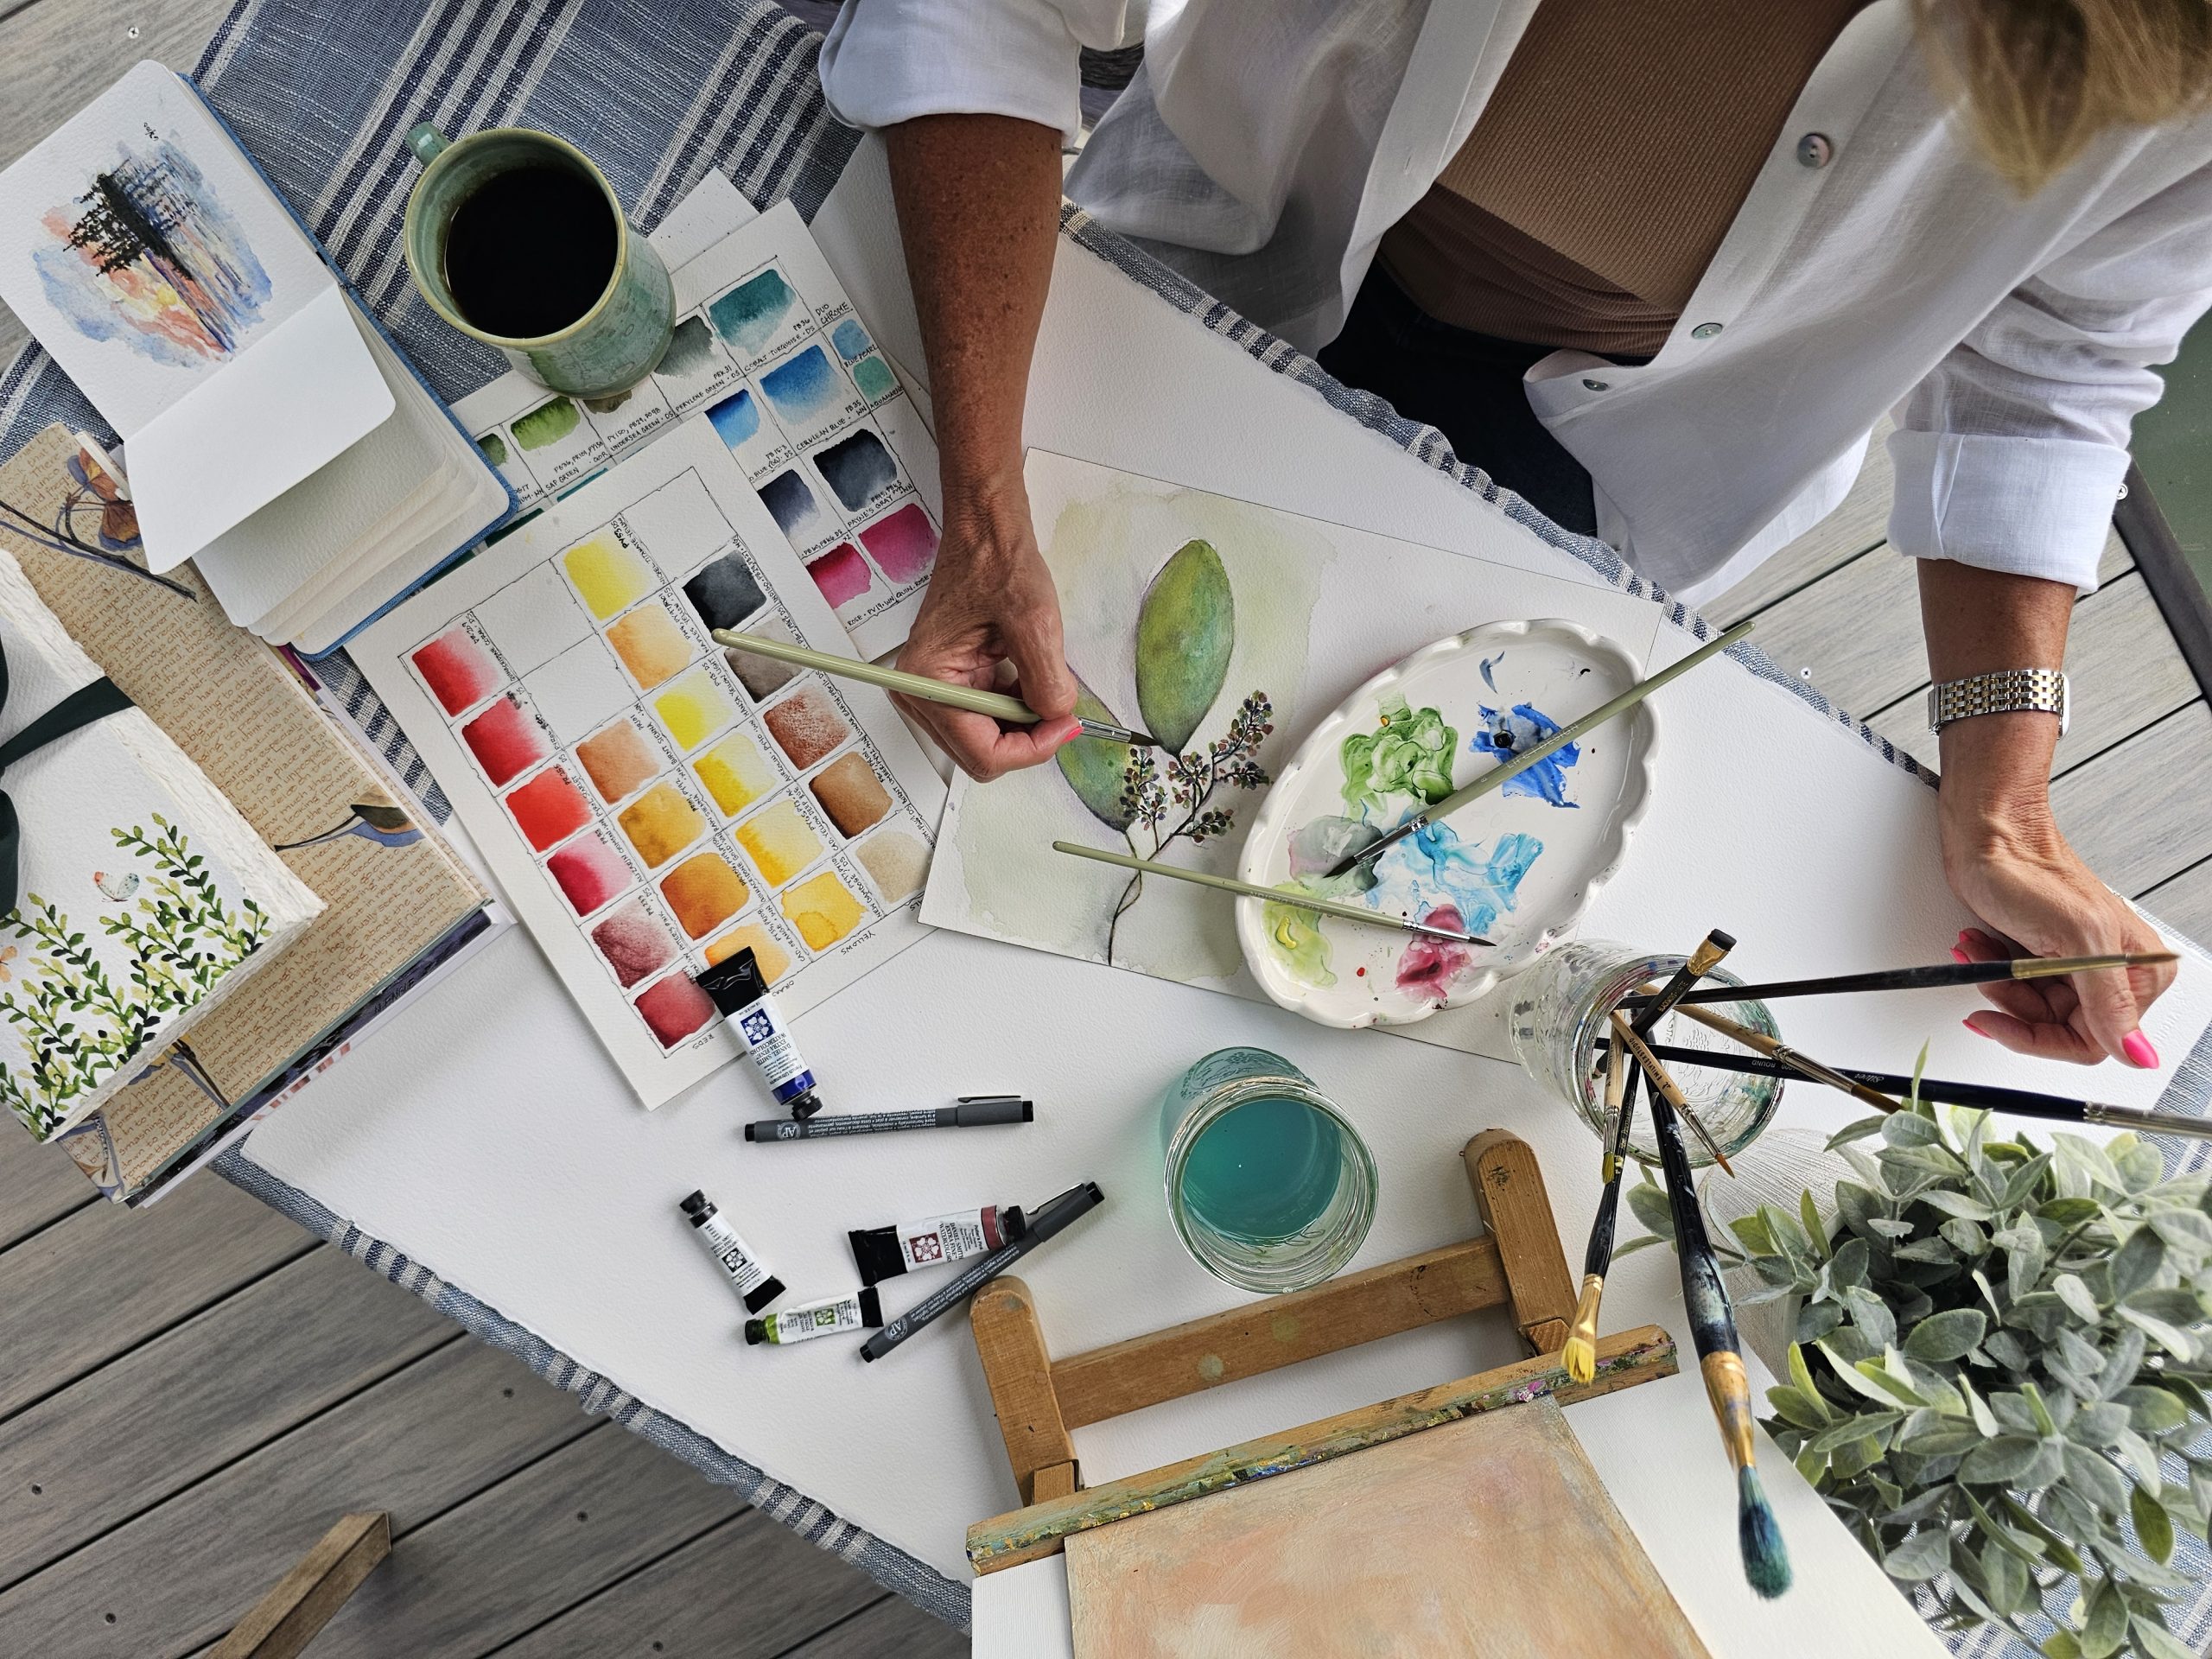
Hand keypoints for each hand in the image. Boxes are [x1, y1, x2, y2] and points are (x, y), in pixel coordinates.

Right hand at [893, 477, 1078, 779]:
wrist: (985, 531)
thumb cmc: (995, 561)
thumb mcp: (1034, 621)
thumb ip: (1047, 680)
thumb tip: (1058, 718)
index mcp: (927, 681)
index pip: (982, 753)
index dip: (1032, 749)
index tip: (1065, 725)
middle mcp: (921, 692)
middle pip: (982, 753)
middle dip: (1027, 739)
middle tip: (1062, 711)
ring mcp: (934, 690)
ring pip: (988, 740)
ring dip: (1023, 721)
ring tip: (1042, 681)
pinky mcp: (950, 684)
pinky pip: (988, 717)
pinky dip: (1016, 706)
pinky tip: (1028, 676)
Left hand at [1940, 749, 2171, 1066]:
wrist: (1990, 835)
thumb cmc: (2029, 870)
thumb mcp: (2076, 941)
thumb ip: (2108, 1003)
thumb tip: (2140, 1055)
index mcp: (2137, 969)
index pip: (2098, 1041)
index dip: (2042, 1038)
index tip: (2001, 1024)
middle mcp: (2112, 970)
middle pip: (2059, 1026)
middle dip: (2014, 1002)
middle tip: (1991, 974)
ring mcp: (2075, 963)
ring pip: (2032, 1008)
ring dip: (1996, 983)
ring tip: (1980, 952)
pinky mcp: (2042, 954)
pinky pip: (2016, 986)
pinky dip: (1990, 970)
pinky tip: (1979, 948)